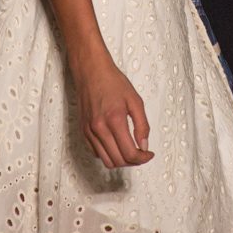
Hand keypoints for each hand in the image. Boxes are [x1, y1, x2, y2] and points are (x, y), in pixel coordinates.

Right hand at [72, 50, 153, 169]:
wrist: (91, 70)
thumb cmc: (112, 81)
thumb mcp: (135, 100)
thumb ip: (142, 125)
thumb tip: (144, 146)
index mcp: (114, 120)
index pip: (129, 153)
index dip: (142, 158)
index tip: (148, 154)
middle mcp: (99, 129)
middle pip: (118, 160)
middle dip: (133, 161)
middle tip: (141, 152)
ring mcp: (89, 131)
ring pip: (106, 161)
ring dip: (120, 160)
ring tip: (129, 150)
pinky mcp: (83, 131)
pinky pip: (96, 153)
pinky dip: (108, 154)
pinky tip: (115, 144)